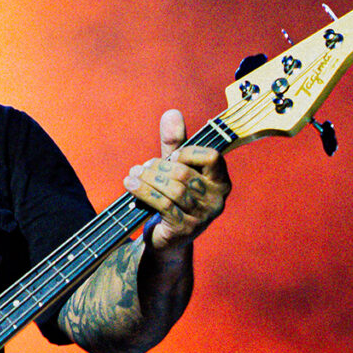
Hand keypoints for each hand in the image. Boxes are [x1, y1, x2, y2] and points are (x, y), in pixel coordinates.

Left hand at [121, 108, 229, 251]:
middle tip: (140, 167)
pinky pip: (163, 205)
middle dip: (158, 167)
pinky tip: (131, 186)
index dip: (188, 152)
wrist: (167, 240)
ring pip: (173, 189)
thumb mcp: (174, 168)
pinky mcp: (186, 229)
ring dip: (148, 179)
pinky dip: (144, 193)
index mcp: (221, 182)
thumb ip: (175, 142)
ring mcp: (203, 217)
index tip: (172, 156)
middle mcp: (217, 200)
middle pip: (185, 173)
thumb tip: (172, 113)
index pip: (211, 157)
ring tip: (132, 176)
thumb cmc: (173, 198)